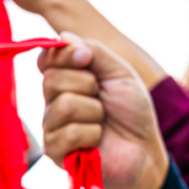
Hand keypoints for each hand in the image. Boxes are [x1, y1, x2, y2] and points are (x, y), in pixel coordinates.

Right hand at [39, 37, 167, 188]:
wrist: (142, 149)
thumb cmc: (131, 112)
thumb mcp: (118, 72)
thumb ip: (94, 51)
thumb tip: (64, 36)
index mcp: (66, 79)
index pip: (45, 59)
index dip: (63, 54)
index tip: (87, 59)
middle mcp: (53, 101)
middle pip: (52, 79)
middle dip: (86, 85)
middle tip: (102, 98)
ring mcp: (51, 127)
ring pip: (62, 106)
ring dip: (93, 111)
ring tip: (102, 122)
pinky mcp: (55, 152)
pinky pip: (68, 133)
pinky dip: (92, 134)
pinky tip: (97, 141)